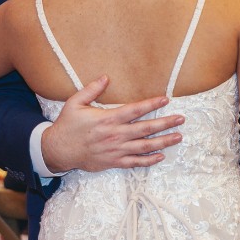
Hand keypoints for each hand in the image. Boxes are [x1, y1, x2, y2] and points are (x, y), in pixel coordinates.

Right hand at [39, 76, 184, 173]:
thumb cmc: (68, 125)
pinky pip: (135, 163)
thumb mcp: (75, 102)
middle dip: (165, 123)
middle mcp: (115, 135)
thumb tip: (106, 77)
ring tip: (177, 137)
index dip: (151, 104)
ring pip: (144, 147)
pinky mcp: (113, 162)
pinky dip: (149, 160)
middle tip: (180, 119)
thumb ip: (92, 89)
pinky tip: (160, 156)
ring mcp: (116, 150)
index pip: (135, 110)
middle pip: (145, 129)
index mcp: (108, 119)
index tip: (165, 99)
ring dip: (163, 142)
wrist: (59, 151)